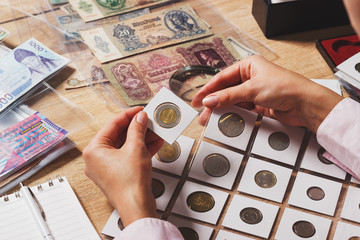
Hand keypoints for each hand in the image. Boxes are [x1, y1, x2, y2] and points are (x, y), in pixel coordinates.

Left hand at [83, 106, 163, 226]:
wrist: (136, 206)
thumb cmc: (129, 183)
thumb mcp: (136, 148)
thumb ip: (137, 129)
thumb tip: (139, 118)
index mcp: (94, 150)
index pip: (112, 125)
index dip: (129, 115)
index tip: (140, 110)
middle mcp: (97, 159)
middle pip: (119, 135)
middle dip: (137, 128)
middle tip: (148, 120)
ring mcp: (107, 168)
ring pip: (125, 146)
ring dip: (141, 138)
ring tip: (155, 130)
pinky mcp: (117, 174)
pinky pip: (128, 156)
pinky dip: (140, 149)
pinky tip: (154, 143)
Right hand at [192, 55, 342, 132]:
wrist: (305, 104)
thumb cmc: (286, 87)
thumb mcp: (252, 89)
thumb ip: (228, 96)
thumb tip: (210, 99)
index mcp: (249, 66)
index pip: (223, 77)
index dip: (208, 88)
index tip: (198, 98)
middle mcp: (251, 78)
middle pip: (226, 90)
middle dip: (214, 101)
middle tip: (202, 111)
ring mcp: (255, 92)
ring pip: (233, 101)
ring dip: (223, 110)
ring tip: (211, 118)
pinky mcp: (260, 105)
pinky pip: (242, 110)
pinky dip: (233, 115)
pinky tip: (226, 119)